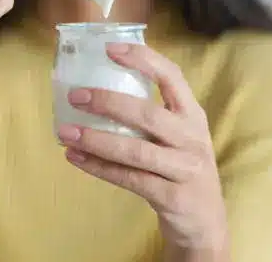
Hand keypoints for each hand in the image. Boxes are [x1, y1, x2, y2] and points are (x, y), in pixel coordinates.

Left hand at [57, 42, 228, 253]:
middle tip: (76, 96)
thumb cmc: (182, 169)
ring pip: (136, 150)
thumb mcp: (178, 137)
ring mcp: (185, 168)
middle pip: (149, 114)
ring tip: (65, 132)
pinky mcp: (173, 197)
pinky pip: (129, 179)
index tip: (110, 48)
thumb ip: (151, 116)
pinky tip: (75, 157)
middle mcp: (192, 137)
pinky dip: (99, 167)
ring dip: (96, 139)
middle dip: (109, 102)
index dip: (143, 59)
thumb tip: (97, 92)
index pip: (172, 77)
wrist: (205, 222)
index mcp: (193, 115)